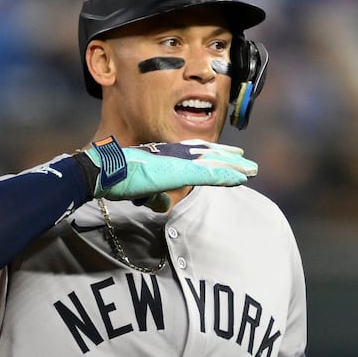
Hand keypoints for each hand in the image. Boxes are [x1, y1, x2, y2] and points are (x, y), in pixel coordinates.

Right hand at [78, 136, 256, 211]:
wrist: (105, 172)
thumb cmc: (116, 178)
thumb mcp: (141, 189)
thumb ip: (155, 194)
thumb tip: (163, 204)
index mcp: (166, 155)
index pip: (195, 153)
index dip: (215, 154)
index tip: (230, 156)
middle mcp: (175, 154)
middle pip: (209, 154)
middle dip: (230, 158)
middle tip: (248, 162)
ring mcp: (178, 161)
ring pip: (214, 162)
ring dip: (234, 167)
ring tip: (252, 170)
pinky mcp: (180, 171)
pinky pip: (210, 173)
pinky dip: (227, 175)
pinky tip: (240, 178)